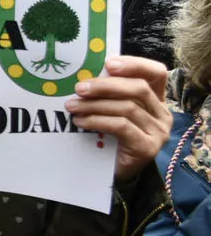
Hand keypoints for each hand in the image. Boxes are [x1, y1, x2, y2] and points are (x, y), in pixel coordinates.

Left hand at [64, 55, 171, 181]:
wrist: (113, 172)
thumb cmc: (110, 137)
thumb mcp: (111, 110)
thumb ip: (108, 94)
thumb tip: (85, 76)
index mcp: (156, 99)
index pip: (156, 73)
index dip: (135, 64)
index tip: (108, 63)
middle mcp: (162, 114)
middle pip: (138, 88)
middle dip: (105, 85)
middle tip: (79, 88)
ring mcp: (158, 132)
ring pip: (127, 107)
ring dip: (94, 105)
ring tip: (72, 106)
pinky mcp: (148, 147)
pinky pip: (121, 126)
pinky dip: (97, 121)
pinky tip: (80, 121)